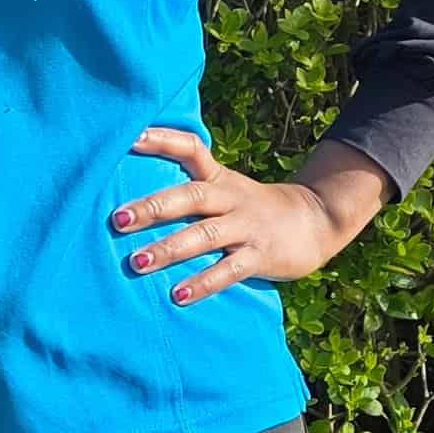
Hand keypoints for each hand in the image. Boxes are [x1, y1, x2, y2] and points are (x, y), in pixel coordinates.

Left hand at [110, 127, 393, 303]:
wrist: (316, 221)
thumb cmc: (251, 209)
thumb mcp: (225, 189)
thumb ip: (188, 190)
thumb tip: (132, 197)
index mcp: (219, 178)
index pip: (190, 149)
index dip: (161, 140)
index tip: (128, 136)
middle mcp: (230, 198)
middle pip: (191, 196)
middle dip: (153, 207)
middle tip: (117, 220)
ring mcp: (246, 227)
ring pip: (205, 235)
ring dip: (170, 249)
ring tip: (137, 263)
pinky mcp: (260, 256)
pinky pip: (228, 271)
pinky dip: (202, 283)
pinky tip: (177, 296)